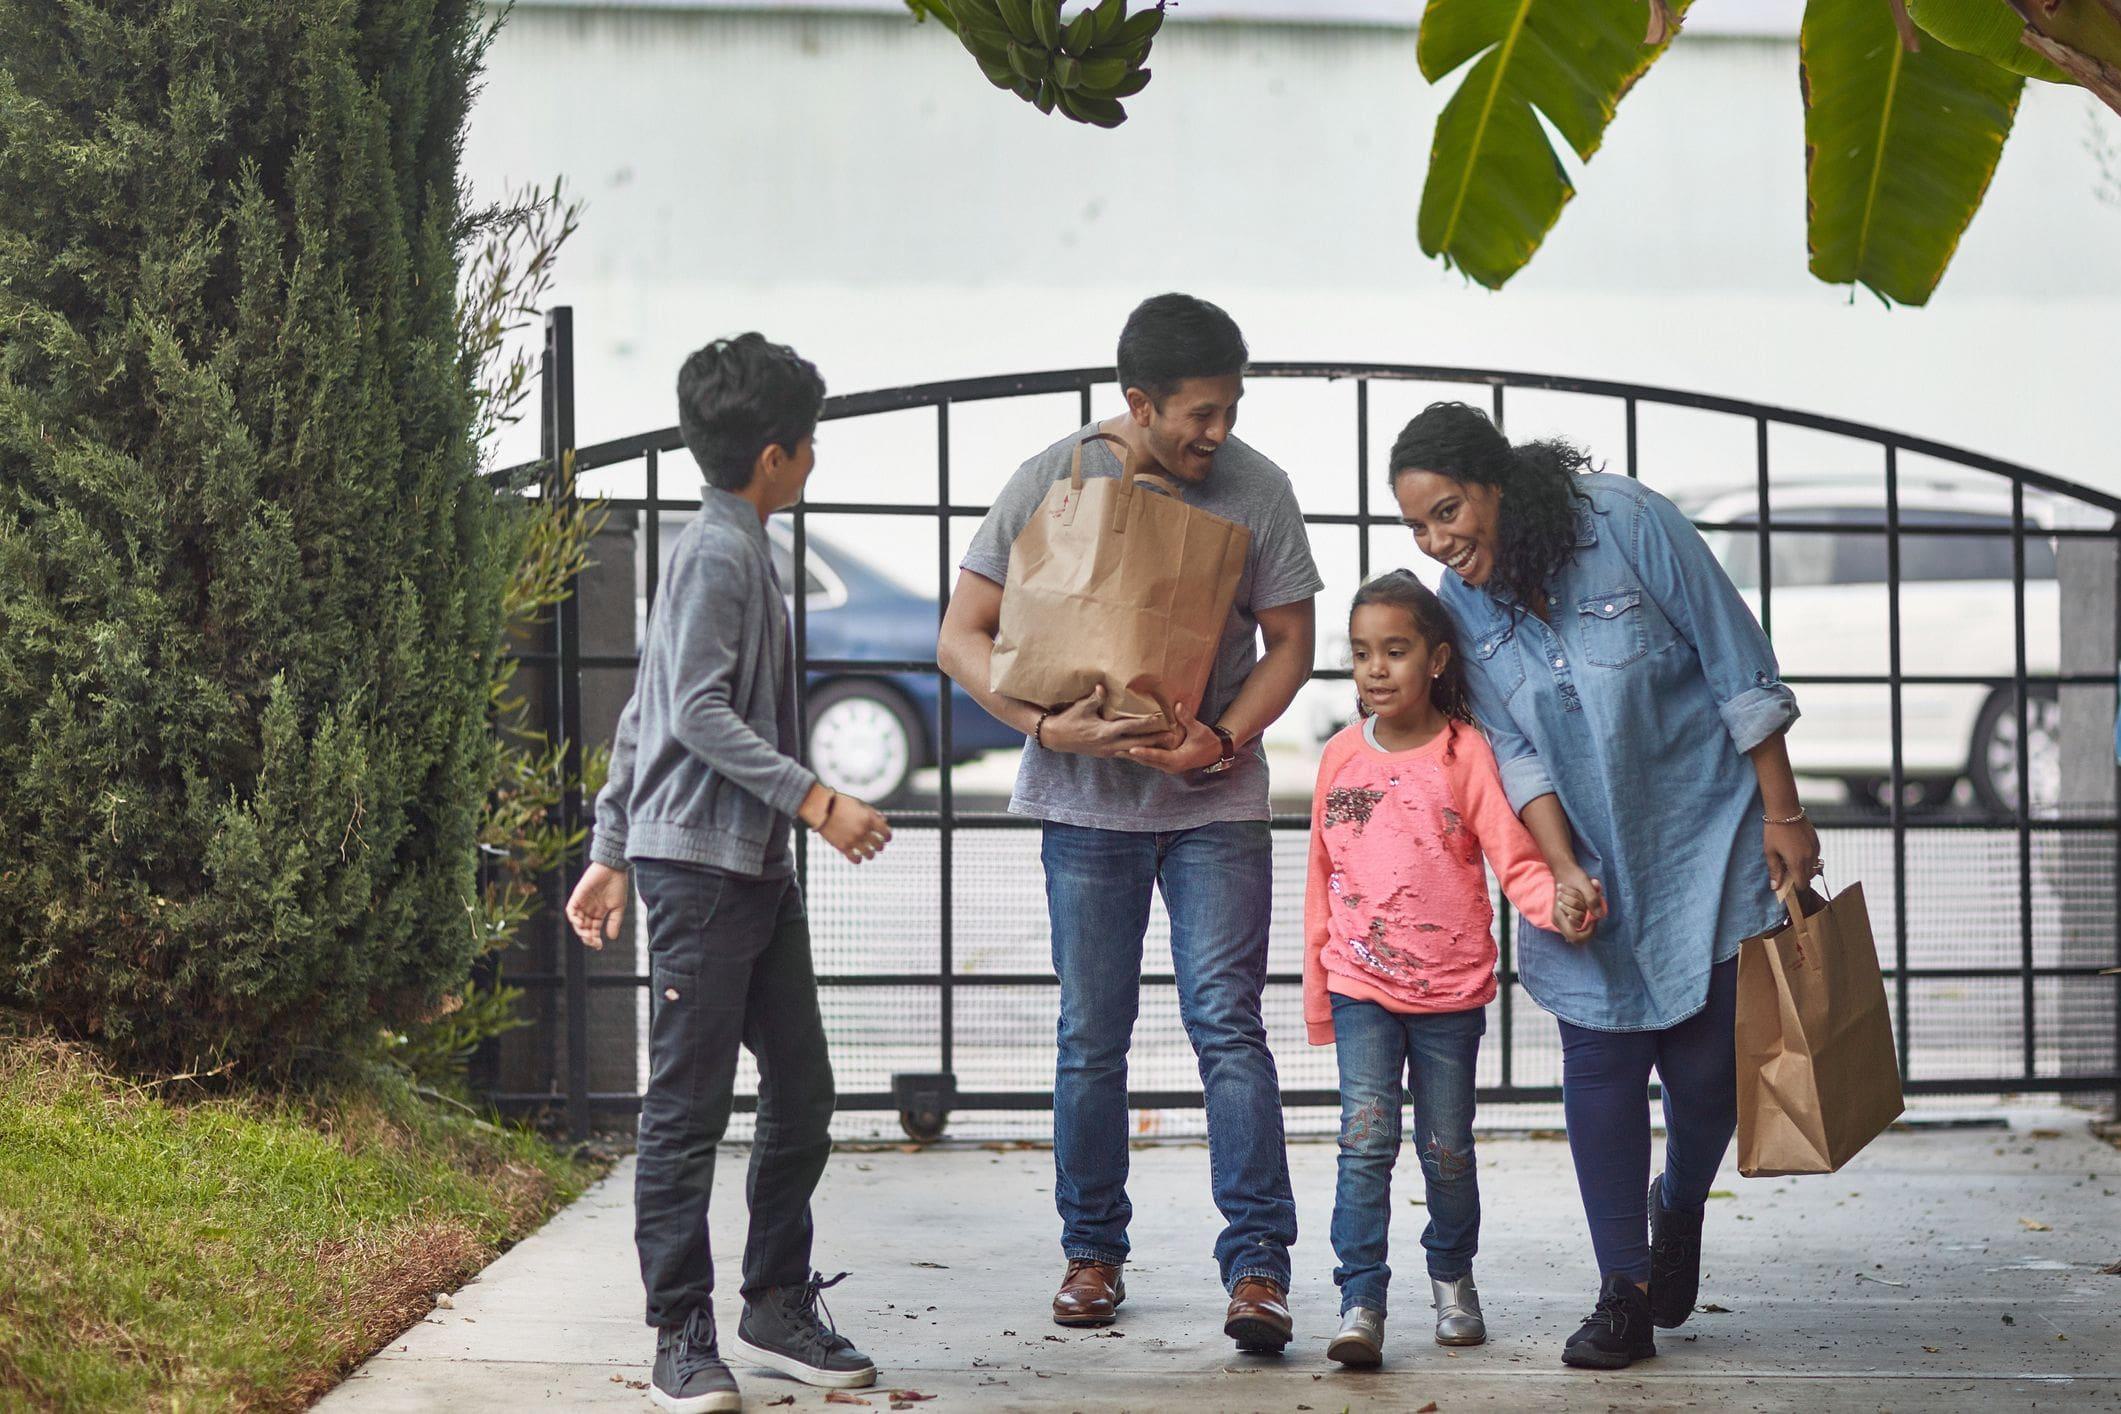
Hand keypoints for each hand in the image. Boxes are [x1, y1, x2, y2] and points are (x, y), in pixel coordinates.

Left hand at [565, 862, 629, 950]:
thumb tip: (612, 938)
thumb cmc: (618, 885)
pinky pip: (571, 910)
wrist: (614, 868)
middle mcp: (589, 909)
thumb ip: (614, 922)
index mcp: (599, 912)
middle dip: (587, 937)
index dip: (594, 939)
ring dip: (580, 930)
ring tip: (587, 935)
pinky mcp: (577, 896)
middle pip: (584, 928)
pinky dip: (573, 918)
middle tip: (593, 942)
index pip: (593, 929)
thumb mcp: (618, 907)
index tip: (599, 946)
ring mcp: (582, 903)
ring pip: (576, 921)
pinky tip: (580, 923)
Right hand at [804, 786, 892, 864]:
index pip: (886, 833)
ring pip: (869, 855)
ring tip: (868, 853)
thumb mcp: (859, 804)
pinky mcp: (843, 847)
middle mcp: (863, 830)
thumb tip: (884, 821)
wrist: (821, 808)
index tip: (886, 839)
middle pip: (879, 845)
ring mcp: (853, 840)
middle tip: (876, 845)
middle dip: (879, 846)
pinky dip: (858, 859)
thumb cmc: (841, 804)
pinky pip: (855, 859)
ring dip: (870, 854)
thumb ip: (873, 813)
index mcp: (869, 819)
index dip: (888, 837)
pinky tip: (857, 857)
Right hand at [1040, 684, 1177, 758]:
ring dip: (1149, 747)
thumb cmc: (1069, 719)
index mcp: (1104, 732)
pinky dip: (1138, 750)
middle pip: (1137, 742)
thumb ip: (1095, 699)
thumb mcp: (1081, 708)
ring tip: (1166, 744)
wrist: (1056, 738)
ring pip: (1133, 750)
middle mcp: (1109, 745)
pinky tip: (1148, 750)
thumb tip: (1103, 687)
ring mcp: (1108, 751)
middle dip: (1155, 740)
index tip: (1161, 719)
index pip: (1130, 727)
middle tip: (1174, 736)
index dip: (1147, 723)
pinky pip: (1126, 752)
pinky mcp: (1106, 753)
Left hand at [1124, 699, 1222, 775]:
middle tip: (1114, 749)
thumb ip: (1187, 718)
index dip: (1143, 752)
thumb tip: (1178, 706)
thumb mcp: (1198, 729)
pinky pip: (1150, 760)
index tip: (1130, 749)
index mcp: (1178, 760)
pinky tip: (1128, 750)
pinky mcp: (1167, 764)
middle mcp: (1171, 766)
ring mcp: (1168, 766)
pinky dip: (1140, 755)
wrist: (1215, 752)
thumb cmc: (1207, 741)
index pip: (1157, 756)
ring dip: (1132, 756)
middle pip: (1147, 761)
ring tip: (1116, 750)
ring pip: (1147, 762)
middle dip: (1131, 755)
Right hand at [1551, 867, 1607, 945]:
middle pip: (1579, 935)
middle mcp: (1558, 921)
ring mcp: (1561, 921)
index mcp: (1559, 916)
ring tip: (1586, 901)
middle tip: (1589, 906)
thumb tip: (1599, 915)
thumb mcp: (1585, 884)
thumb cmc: (1573, 876)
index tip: (1593, 917)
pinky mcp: (1565, 918)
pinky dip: (1586, 916)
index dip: (1588, 932)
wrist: (1564, 870)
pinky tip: (1585, 904)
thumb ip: (1592, 899)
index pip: (1576, 938)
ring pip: (1580, 930)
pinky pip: (1580, 925)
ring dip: (1588, 917)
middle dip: (1588, 921)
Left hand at [1763, 816, 1821, 891]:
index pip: (1801, 884)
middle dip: (1799, 878)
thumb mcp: (1770, 852)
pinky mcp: (1817, 842)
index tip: (1788, 886)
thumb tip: (1776, 888)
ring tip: (1790, 860)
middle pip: (1808, 877)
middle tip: (1786, 871)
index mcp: (1797, 862)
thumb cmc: (1774, 832)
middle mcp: (1809, 858)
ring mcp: (1815, 850)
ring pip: (1813, 868)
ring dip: (1804, 869)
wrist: (1785, 811)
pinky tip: (1797, 851)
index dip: (1795, 888)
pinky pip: (1815, 857)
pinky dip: (1808, 859)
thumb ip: (1774, 871)